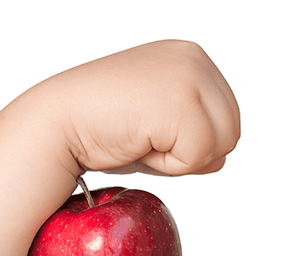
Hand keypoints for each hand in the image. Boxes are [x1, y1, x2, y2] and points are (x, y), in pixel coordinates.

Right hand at [47, 40, 240, 175]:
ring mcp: (189, 76)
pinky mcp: (181, 101)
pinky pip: (199, 156)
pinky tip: (139, 142)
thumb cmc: (101, 127)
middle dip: (192, 150)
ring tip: (143, 138)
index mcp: (190, 57)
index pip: (227, 117)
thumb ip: (196, 136)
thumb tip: (222, 158)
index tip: (150, 129)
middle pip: (231, 131)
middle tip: (146, 137)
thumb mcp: (160, 125)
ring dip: (182, 159)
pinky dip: (168, 165)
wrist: (57, 125)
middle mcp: (193, 58)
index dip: (193, 141)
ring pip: (221, 144)